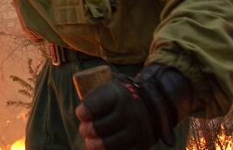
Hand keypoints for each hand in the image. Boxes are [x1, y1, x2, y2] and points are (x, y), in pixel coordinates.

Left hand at [75, 64, 191, 149]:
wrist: (152, 100)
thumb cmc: (119, 95)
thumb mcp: (109, 88)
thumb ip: (94, 99)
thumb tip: (82, 115)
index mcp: (118, 95)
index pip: (95, 106)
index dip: (84, 112)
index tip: (80, 114)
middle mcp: (129, 112)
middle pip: (99, 127)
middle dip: (86, 130)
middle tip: (83, 129)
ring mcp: (137, 129)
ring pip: (110, 144)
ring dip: (95, 145)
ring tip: (90, 142)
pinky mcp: (142, 143)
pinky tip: (103, 149)